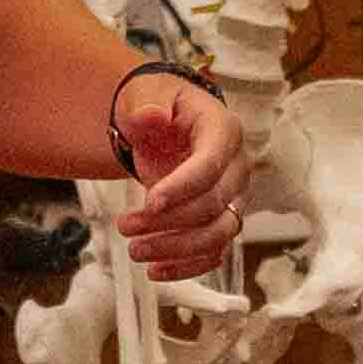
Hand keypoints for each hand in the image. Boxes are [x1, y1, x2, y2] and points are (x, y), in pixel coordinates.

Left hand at [111, 68, 248, 281]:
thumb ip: (147, 100)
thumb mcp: (146, 92)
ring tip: (135, 251)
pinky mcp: (221, 220)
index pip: (211, 166)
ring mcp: (233, 197)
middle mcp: (237, 167)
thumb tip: (151, 116)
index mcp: (224, 131)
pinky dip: (187, 266)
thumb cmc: (158, 103)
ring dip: (176, 248)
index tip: (149, 202)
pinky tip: (155, 271)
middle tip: (125, 226)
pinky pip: (214, 251)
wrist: (166, 122)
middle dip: (169, 222)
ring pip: (217, 234)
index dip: (182, 187)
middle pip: (214, 205)